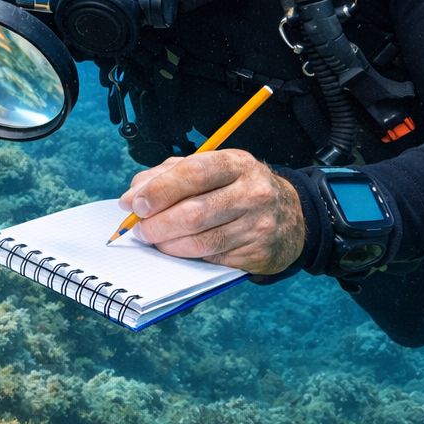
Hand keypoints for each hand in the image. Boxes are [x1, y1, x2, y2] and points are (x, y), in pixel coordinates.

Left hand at [118, 148, 305, 274]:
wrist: (290, 217)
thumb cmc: (238, 190)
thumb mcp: (211, 170)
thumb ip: (169, 176)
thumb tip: (133, 197)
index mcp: (237, 163)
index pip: (194, 173)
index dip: (160, 190)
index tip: (136, 204)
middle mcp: (253, 192)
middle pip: (193, 213)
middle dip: (157, 224)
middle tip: (140, 229)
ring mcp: (259, 225)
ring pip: (201, 242)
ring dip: (168, 245)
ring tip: (156, 241)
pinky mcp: (259, 254)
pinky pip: (213, 260)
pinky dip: (189, 258)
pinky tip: (181, 250)